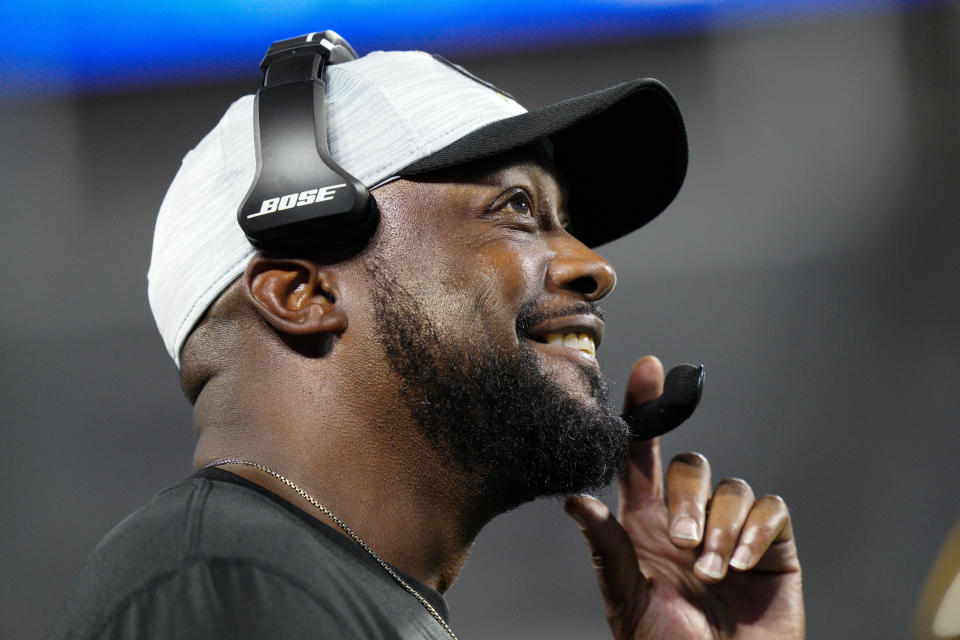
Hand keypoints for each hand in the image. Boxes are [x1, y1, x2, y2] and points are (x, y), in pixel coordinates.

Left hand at [565, 356, 803, 638]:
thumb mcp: (627, 598)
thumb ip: (607, 548)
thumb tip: (575, 499)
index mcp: (646, 525)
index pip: (642, 456)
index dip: (645, 412)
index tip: (648, 370)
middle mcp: (688, 520)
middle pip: (691, 466)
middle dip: (686, 500)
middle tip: (681, 544)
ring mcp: (731, 532)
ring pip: (731, 487)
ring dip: (720, 527)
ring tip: (711, 572)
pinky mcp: (771, 547)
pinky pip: (770, 511)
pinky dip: (755, 531)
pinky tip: (741, 563)